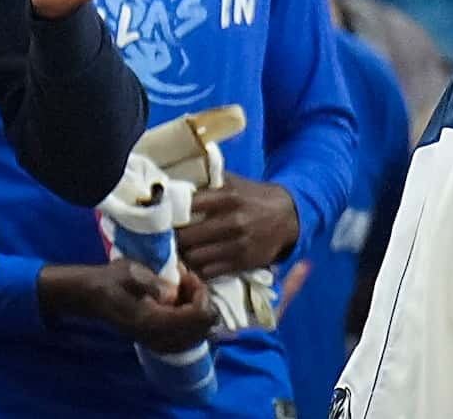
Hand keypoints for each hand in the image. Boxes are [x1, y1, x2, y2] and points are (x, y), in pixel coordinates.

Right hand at [42, 256, 220, 349]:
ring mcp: (157, 343)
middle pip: (202, 328)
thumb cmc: (110, 280)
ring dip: (198, 311)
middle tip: (188, 281)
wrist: (91, 295)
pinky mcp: (155, 341)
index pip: (197, 316)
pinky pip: (185, 338)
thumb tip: (173, 294)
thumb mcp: (130, 272)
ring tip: (184, 290)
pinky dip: (191, 320)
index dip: (201, 293)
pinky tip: (180, 302)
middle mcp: (157, 338)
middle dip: (203, 301)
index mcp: (153, 322)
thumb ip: (154, 284)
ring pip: (197, 335)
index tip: (188, 275)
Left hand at [176, 180, 301, 279]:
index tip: (163, 218)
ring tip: (179, 252)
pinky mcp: (242, 263)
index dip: (171, 214)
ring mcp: (238, 245)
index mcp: (229, 198)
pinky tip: (197, 262)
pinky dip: (199, 269)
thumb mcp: (236, 183)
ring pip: (195, 257)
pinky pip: (209, 271)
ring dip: (184, 256)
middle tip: (165, 240)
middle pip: (186, 237)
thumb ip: (210, 181)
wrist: (289, 217)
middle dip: (173, 239)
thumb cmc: (255, 198)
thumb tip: (179, 181)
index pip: (187, 208)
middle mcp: (233, 222)